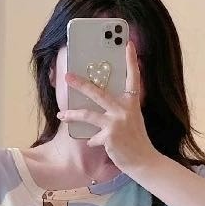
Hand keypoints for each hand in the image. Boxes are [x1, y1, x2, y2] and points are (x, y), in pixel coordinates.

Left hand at [58, 41, 156, 174]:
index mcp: (132, 103)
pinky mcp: (109, 136)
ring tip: (60, 115)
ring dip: (72, 114)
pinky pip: (93, 137)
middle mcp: (124, 109)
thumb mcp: (133, 120)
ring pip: (88, 114)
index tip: (128, 43)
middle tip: (67, 76)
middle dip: (80, 84)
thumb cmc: (137, 141)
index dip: (131, 60)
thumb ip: (122, 110)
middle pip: (98, 92)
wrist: (144, 162)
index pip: (133, 78)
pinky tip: (96, 144)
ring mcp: (116, 122)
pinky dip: (93, 141)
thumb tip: (103, 104)